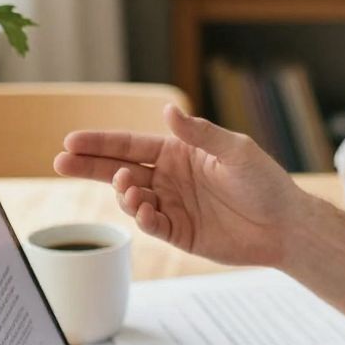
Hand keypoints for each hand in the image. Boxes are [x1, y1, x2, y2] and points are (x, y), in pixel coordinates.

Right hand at [53, 106, 307, 268]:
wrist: (284, 225)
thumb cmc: (265, 182)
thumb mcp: (235, 151)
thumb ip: (200, 134)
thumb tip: (168, 111)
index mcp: (178, 152)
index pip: (130, 144)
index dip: (100, 143)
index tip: (71, 141)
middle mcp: (169, 178)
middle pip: (118, 169)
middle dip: (89, 166)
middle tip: (60, 162)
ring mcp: (172, 205)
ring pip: (131, 198)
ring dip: (123, 192)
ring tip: (128, 187)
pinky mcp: (179, 233)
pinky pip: (151, 225)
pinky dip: (142, 218)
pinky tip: (143, 210)